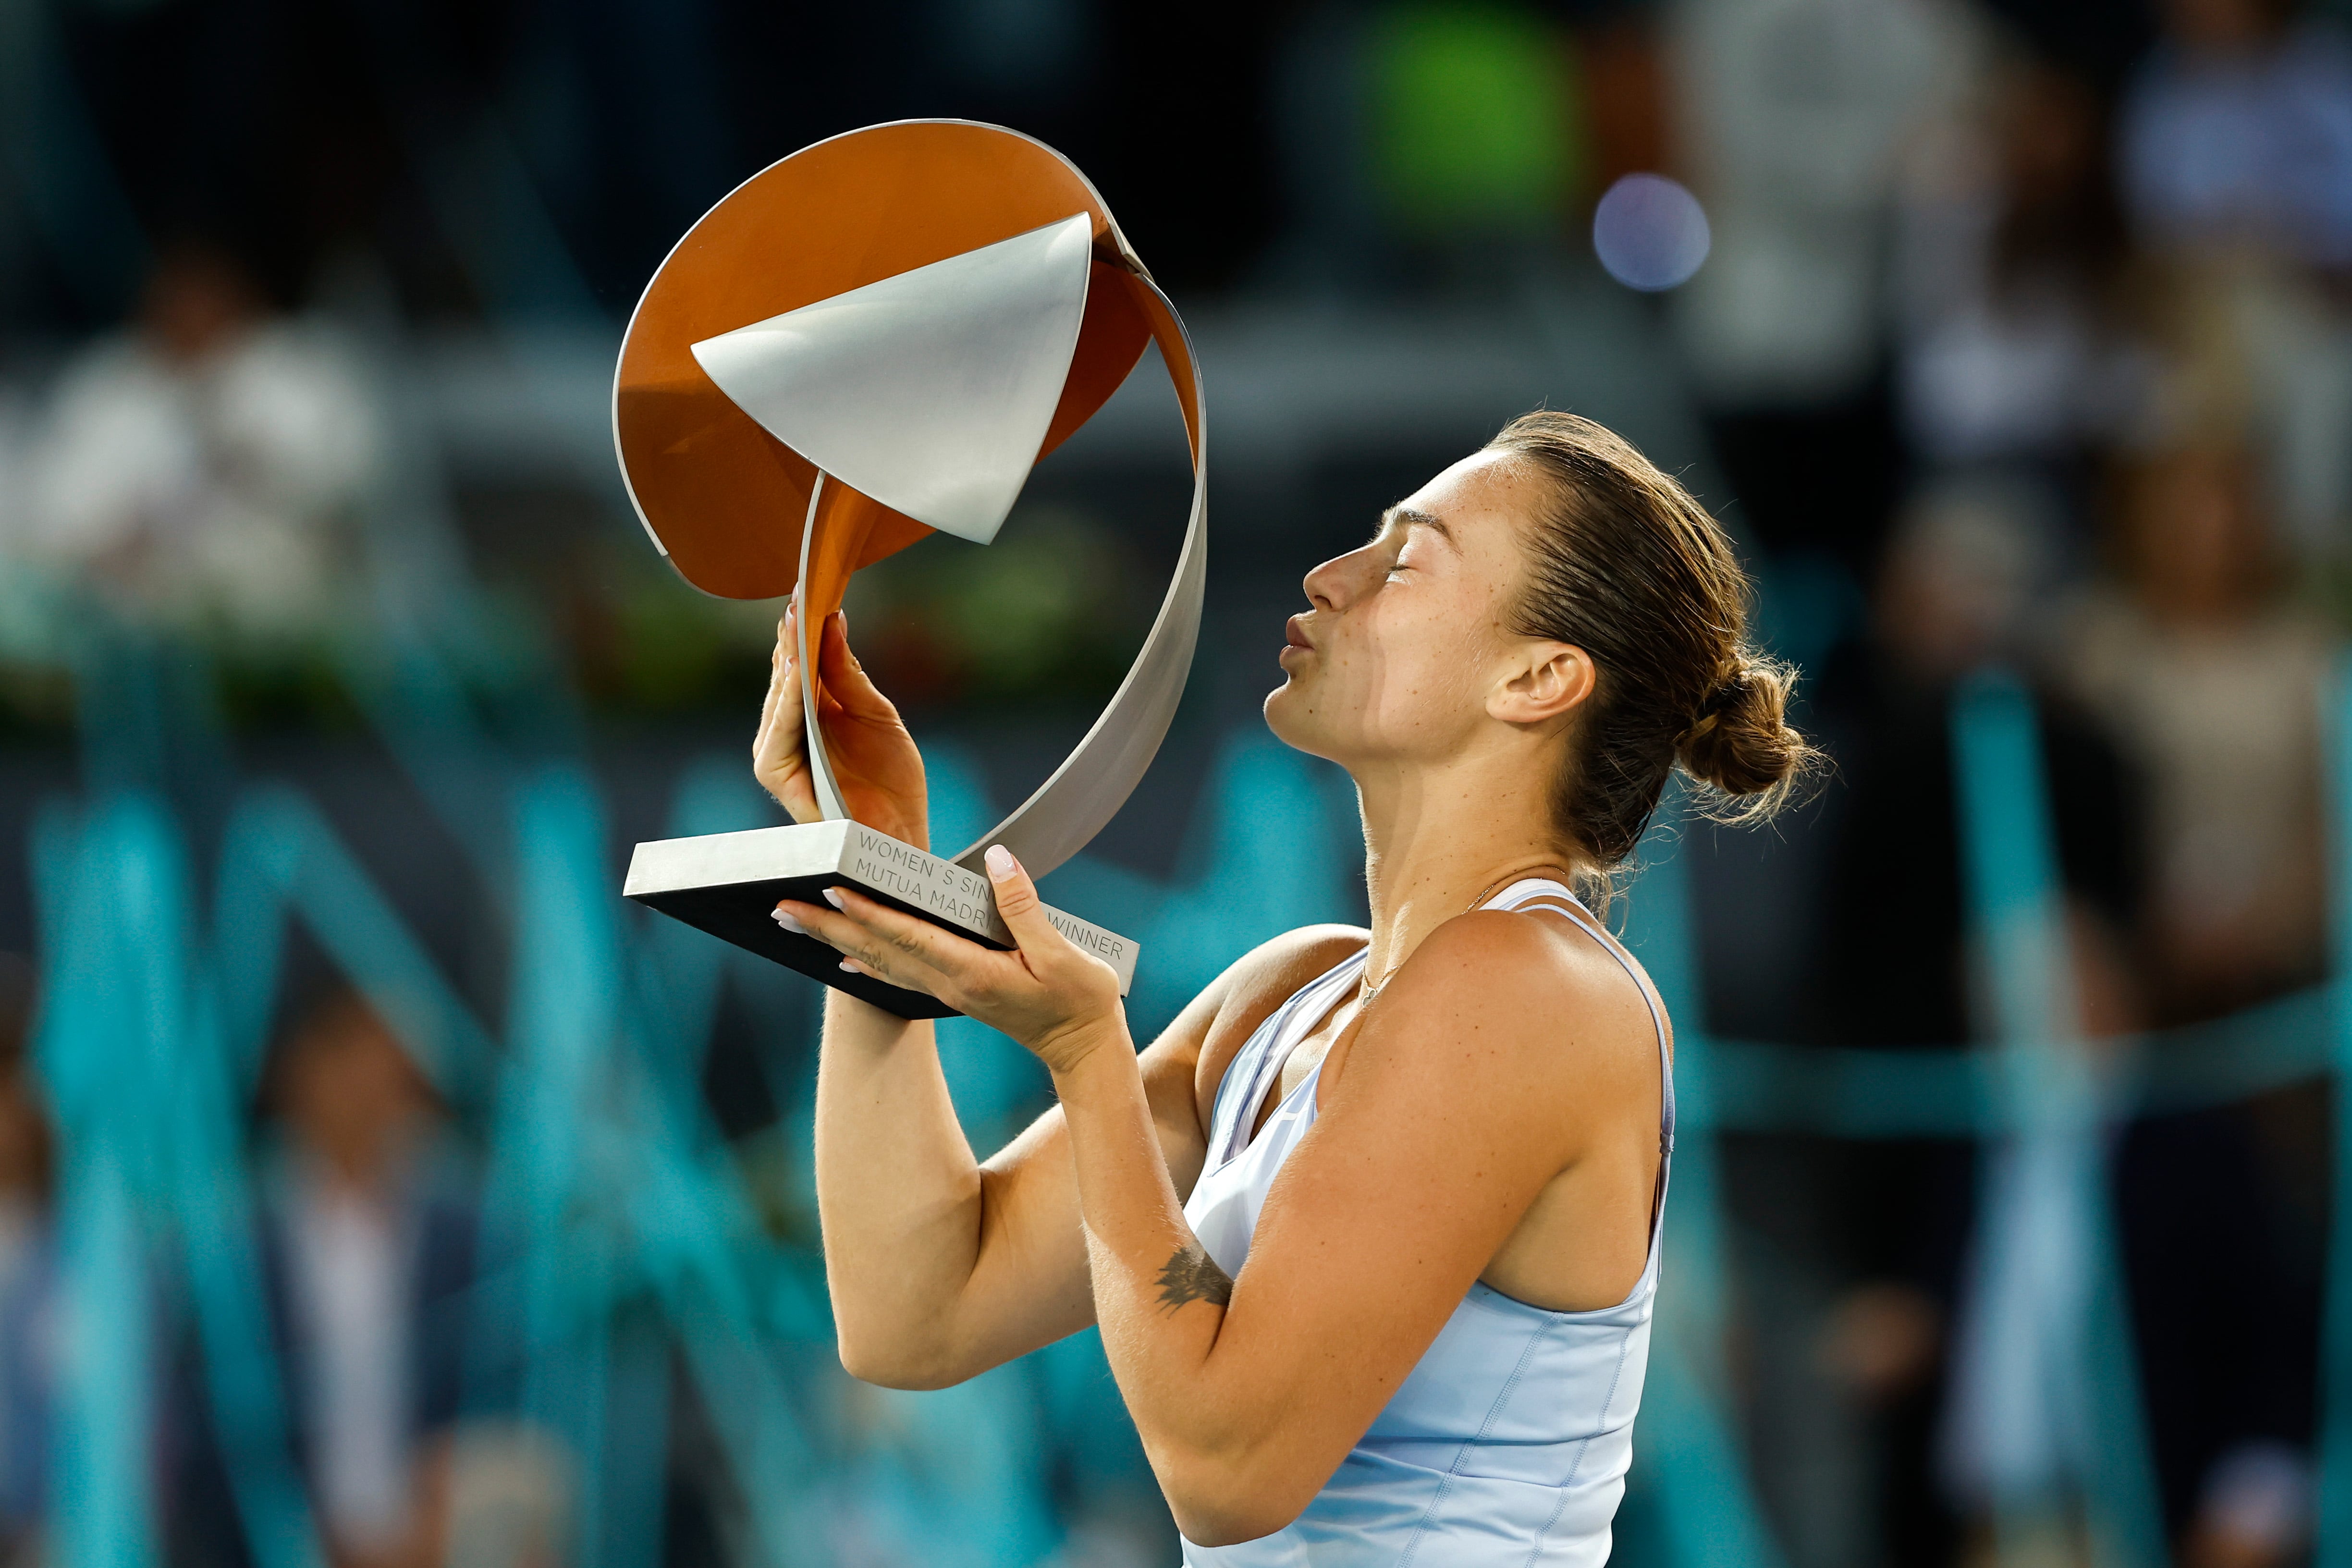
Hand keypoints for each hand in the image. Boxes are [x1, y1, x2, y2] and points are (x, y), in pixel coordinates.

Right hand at [755, 606, 928, 848]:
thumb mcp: (877, 715)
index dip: (801, 629)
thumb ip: (850, 675)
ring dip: (786, 661)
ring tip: (795, 625)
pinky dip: (787, 701)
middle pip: (784, 676)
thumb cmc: (891, 782)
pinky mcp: (779, 778)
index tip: (808, 591)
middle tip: (799, 598)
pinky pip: (778, 734)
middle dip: (790, 637)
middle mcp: (788, 732)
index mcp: (809, 714)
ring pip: (776, 699)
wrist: (901, 835)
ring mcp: (779, 754)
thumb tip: (833, 621)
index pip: (798, 664)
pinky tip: (797, 671)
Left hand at [776, 845, 1125, 1072]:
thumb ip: (1024, 907)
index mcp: (972, 972)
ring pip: (880, 962)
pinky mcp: (954, 991)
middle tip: (782, 905)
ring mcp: (948, 991)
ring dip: (836, 940)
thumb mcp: (1063, 953)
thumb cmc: (1080, 1000)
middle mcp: (949, 983)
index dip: (869, 913)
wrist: (1083, 1049)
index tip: (833, 892)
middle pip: (878, 951)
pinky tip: (844, 957)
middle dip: (829, 927)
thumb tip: (997, 860)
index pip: (909, 937)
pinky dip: (866, 961)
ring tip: (797, 921)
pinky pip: (898, 973)